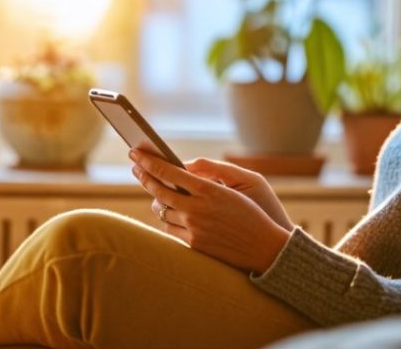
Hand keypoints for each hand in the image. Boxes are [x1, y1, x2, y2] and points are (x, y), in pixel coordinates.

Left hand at [129, 144, 290, 273]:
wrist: (264, 248)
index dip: (148, 161)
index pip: (168, 172)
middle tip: (135, 167)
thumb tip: (180, 170)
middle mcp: (197, 209)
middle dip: (144, 176)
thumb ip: (206, 177)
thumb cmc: (252, 213)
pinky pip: (170, 229)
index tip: (135, 153)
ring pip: (162, 211)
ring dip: (158, 200)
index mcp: (208, 190)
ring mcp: (194, 228)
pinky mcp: (194, 245)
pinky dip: (168, 219)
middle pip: (159, 191)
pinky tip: (167, 212)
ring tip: (155, 190)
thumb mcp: (234, 188)